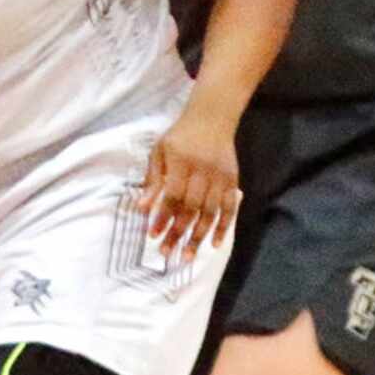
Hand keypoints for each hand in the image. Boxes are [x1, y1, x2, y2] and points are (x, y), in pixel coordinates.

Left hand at [139, 113, 238, 258]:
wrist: (212, 119)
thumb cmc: (180, 137)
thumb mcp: (160, 152)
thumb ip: (152, 180)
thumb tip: (141, 208)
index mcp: (182, 162)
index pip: (172, 195)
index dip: (162, 216)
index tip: (152, 235)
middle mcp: (203, 171)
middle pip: (191, 207)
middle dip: (177, 232)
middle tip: (166, 252)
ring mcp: (221, 177)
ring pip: (210, 212)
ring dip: (198, 236)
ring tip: (186, 256)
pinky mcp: (233, 181)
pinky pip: (230, 208)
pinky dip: (223, 227)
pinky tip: (214, 244)